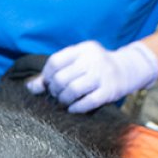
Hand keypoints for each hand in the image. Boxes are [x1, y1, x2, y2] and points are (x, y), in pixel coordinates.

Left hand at [26, 40, 157, 112]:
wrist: (127, 70)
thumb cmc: (94, 67)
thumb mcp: (77, 63)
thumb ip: (54, 73)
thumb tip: (30, 87)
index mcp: (83, 49)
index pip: (55, 61)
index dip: (47, 75)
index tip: (48, 83)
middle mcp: (93, 59)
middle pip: (62, 78)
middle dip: (55, 90)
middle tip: (57, 95)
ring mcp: (102, 75)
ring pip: (73, 90)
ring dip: (64, 100)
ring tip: (64, 101)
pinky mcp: (109, 91)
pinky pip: (87, 102)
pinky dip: (76, 108)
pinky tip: (73, 108)